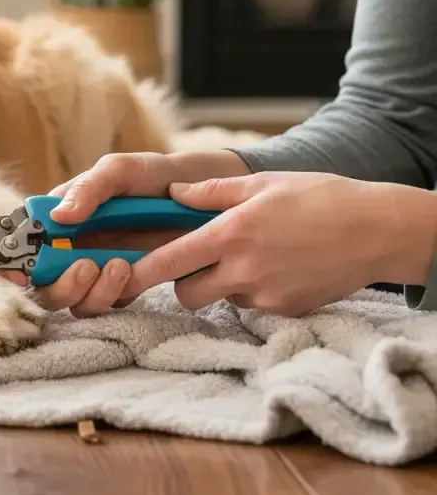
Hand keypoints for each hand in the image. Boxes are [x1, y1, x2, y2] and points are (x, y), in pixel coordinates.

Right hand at [0, 149, 250, 316]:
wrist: (206, 195)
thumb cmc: (156, 175)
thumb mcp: (120, 170)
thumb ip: (88, 189)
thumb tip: (58, 216)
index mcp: (61, 215)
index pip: (23, 242)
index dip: (12, 260)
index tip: (17, 269)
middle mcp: (72, 246)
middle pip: (42, 282)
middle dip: (56, 284)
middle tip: (82, 267)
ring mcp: (97, 268)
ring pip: (72, 300)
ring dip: (86, 292)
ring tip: (117, 267)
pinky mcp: (125, 285)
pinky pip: (106, 304)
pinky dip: (111, 296)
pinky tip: (130, 274)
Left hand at [121, 171, 436, 314]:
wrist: (377, 230)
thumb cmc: (319, 197)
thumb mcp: (262, 184)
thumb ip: (212, 192)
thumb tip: (173, 193)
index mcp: (231, 233)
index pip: (170, 261)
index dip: (139, 271)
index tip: (117, 276)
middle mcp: (243, 269)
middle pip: (187, 293)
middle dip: (182, 283)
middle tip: (197, 260)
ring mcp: (265, 295)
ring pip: (221, 299)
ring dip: (221, 285)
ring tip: (249, 256)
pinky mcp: (286, 310)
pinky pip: (252, 305)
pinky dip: (253, 291)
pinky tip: (276, 266)